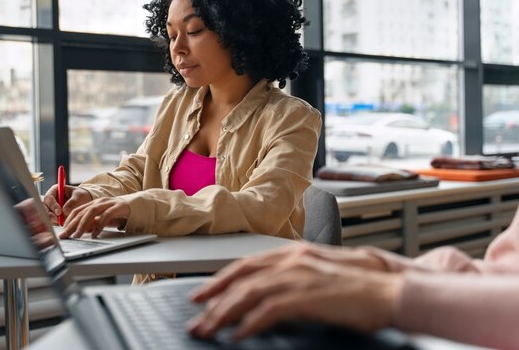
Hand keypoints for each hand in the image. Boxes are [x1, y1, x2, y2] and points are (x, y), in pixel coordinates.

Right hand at [43, 184, 91, 224]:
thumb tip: (64, 211)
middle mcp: (51, 199)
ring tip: (61, 223)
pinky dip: (56, 223)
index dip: (53, 205)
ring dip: (52, 220)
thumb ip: (72, 202)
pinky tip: (62, 224)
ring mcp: (51, 208)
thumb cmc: (81, 195)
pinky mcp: (54, 216)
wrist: (85, 201)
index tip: (59, 212)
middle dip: (50, 214)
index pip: (49, 197)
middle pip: (44, 207)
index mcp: (55, 190)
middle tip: (57, 220)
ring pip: (47, 215)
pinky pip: (52, 221)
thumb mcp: (79, 196)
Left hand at [59, 197, 130, 238]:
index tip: (62, 232)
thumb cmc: (118, 214)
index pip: (77, 211)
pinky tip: (95, 234)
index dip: (68, 221)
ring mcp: (109, 203)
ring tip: (78, 235)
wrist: (136, 206)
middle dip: (72, 224)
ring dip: (83, 224)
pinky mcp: (118, 207)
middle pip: (82, 211)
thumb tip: (82, 230)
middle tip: (65, 235)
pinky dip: (99, 225)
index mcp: (94, 203)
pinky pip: (106, 216)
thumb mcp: (103, 219)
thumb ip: (93, 223)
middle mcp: (99, 201)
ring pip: (91, 212)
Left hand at [187, 242, 402, 339]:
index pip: (247, 264)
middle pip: (241, 277)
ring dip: (223, 314)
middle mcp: (292, 259)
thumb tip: (270, 293)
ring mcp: (299, 276)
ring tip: (208, 330)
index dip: (221, 279)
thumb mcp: (320, 272)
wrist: (392, 288)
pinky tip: (239, 336)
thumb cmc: (361, 284)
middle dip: (213, 298)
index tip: (204, 294)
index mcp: (293, 252)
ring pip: (248, 293)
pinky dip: (249, 323)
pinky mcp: (308, 296)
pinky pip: (268, 310)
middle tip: (196, 317)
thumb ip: (294, 277)